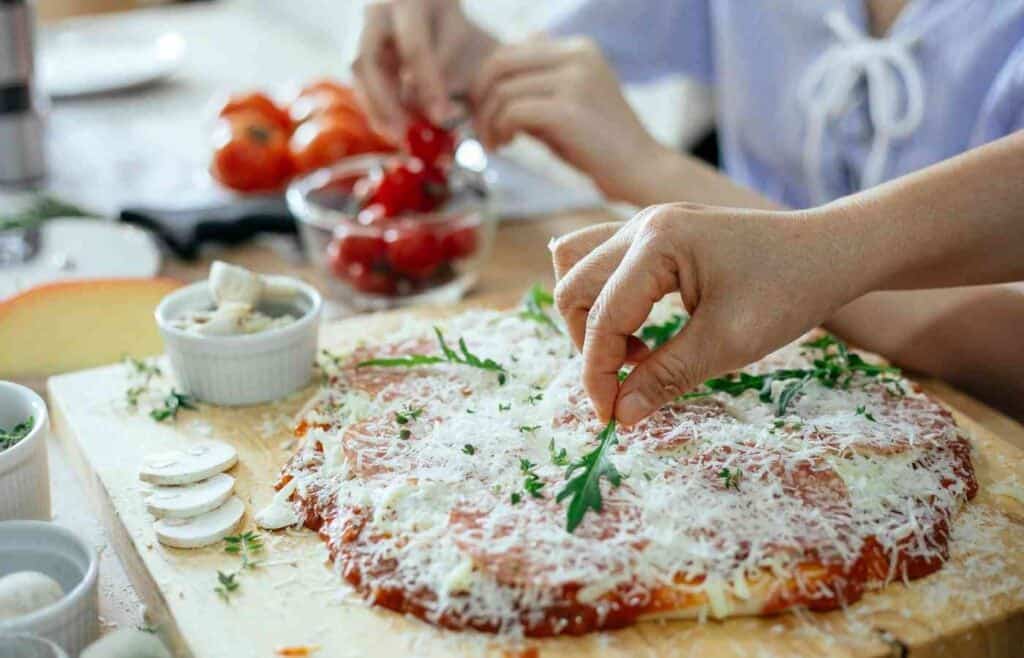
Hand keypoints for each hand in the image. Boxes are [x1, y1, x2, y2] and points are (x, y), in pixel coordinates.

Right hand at [353, 0, 497, 137]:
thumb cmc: (440, 9)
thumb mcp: (453, 27)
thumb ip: (445, 63)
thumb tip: (435, 110)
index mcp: (407, 2)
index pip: (415, 48)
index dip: (427, 85)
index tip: (441, 117)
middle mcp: (374, 11)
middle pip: (368, 60)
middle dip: (385, 103)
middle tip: (403, 135)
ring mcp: (358, 26)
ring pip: (357, 71)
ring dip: (375, 107)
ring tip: (398, 135)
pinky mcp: (354, 43)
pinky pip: (360, 77)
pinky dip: (374, 103)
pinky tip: (391, 123)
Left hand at [470, 36, 665, 202]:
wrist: (640, 170)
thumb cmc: (599, 146)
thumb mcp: (565, 106)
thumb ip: (533, 91)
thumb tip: (484, 90)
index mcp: (578, 48)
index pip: (512, 50)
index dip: (488, 81)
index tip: (487, 113)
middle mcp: (577, 55)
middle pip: (500, 62)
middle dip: (479, 97)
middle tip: (481, 128)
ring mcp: (574, 80)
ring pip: (503, 90)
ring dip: (488, 121)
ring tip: (496, 144)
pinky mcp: (568, 109)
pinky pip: (513, 112)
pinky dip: (500, 130)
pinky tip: (507, 146)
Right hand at [551, 203, 866, 425]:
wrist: (831, 252)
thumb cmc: (788, 292)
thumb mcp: (728, 343)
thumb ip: (666, 377)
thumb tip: (619, 414)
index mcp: (656, 243)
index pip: (602, 316)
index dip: (598, 374)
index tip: (610, 417)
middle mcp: (641, 224)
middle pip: (574, 287)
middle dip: (589, 346)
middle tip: (625, 385)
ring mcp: (646, 223)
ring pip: (578, 267)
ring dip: (590, 317)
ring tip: (633, 354)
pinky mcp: (655, 234)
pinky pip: (602, 262)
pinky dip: (606, 300)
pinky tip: (642, 331)